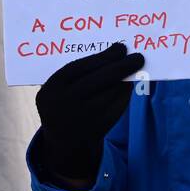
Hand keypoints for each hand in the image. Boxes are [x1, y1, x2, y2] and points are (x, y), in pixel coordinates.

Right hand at [35, 42, 144, 182]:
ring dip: (126, 79)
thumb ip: (79, 74)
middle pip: (99, 79)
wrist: (64, 141)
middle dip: (121, 66)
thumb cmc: (65, 105)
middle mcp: (64, 104)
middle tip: (138, 57)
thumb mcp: (61, 90)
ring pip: (112, 92)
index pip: (79, 67)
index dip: (102, 57)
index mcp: (51, 90)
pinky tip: (129, 85)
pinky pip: (118, 106)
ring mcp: (82, 118)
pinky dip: (126, 94)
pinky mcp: (99, 127)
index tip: (120, 48)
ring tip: (134, 69)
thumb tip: (114, 52)